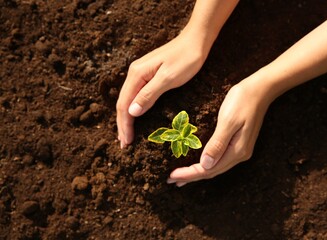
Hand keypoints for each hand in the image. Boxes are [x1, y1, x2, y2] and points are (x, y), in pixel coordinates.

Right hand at [116, 30, 209, 147]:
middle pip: (123, 103)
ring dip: (126, 118)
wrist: (196, 41)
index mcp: (137, 74)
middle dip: (122, 124)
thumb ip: (149, 94)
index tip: (126, 141)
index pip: (124, 104)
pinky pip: (136, 95)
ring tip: (126, 135)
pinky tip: (135, 117)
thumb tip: (132, 112)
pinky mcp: (149, 75)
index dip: (124, 124)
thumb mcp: (169, 78)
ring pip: (129, 99)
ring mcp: (141, 74)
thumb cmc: (186, 58)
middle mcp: (135, 73)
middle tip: (124, 144)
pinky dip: (134, 109)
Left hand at [167, 76, 270, 186]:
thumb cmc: (242, 101)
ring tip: (182, 177)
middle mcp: (239, 154)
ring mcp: (240, 149)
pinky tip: (200, 164)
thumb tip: (205, 165)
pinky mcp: (238, 142)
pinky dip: (206, 164)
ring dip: (198, 172)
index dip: (189, 174)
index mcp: (236, 151)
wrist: (260, 89)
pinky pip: (219, 159)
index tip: (172, 176)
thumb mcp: (227, 121)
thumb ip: (217, 143)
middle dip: (191, 176)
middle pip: (212, 171)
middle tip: (171, 180)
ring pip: (216, 167)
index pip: (208, 170)